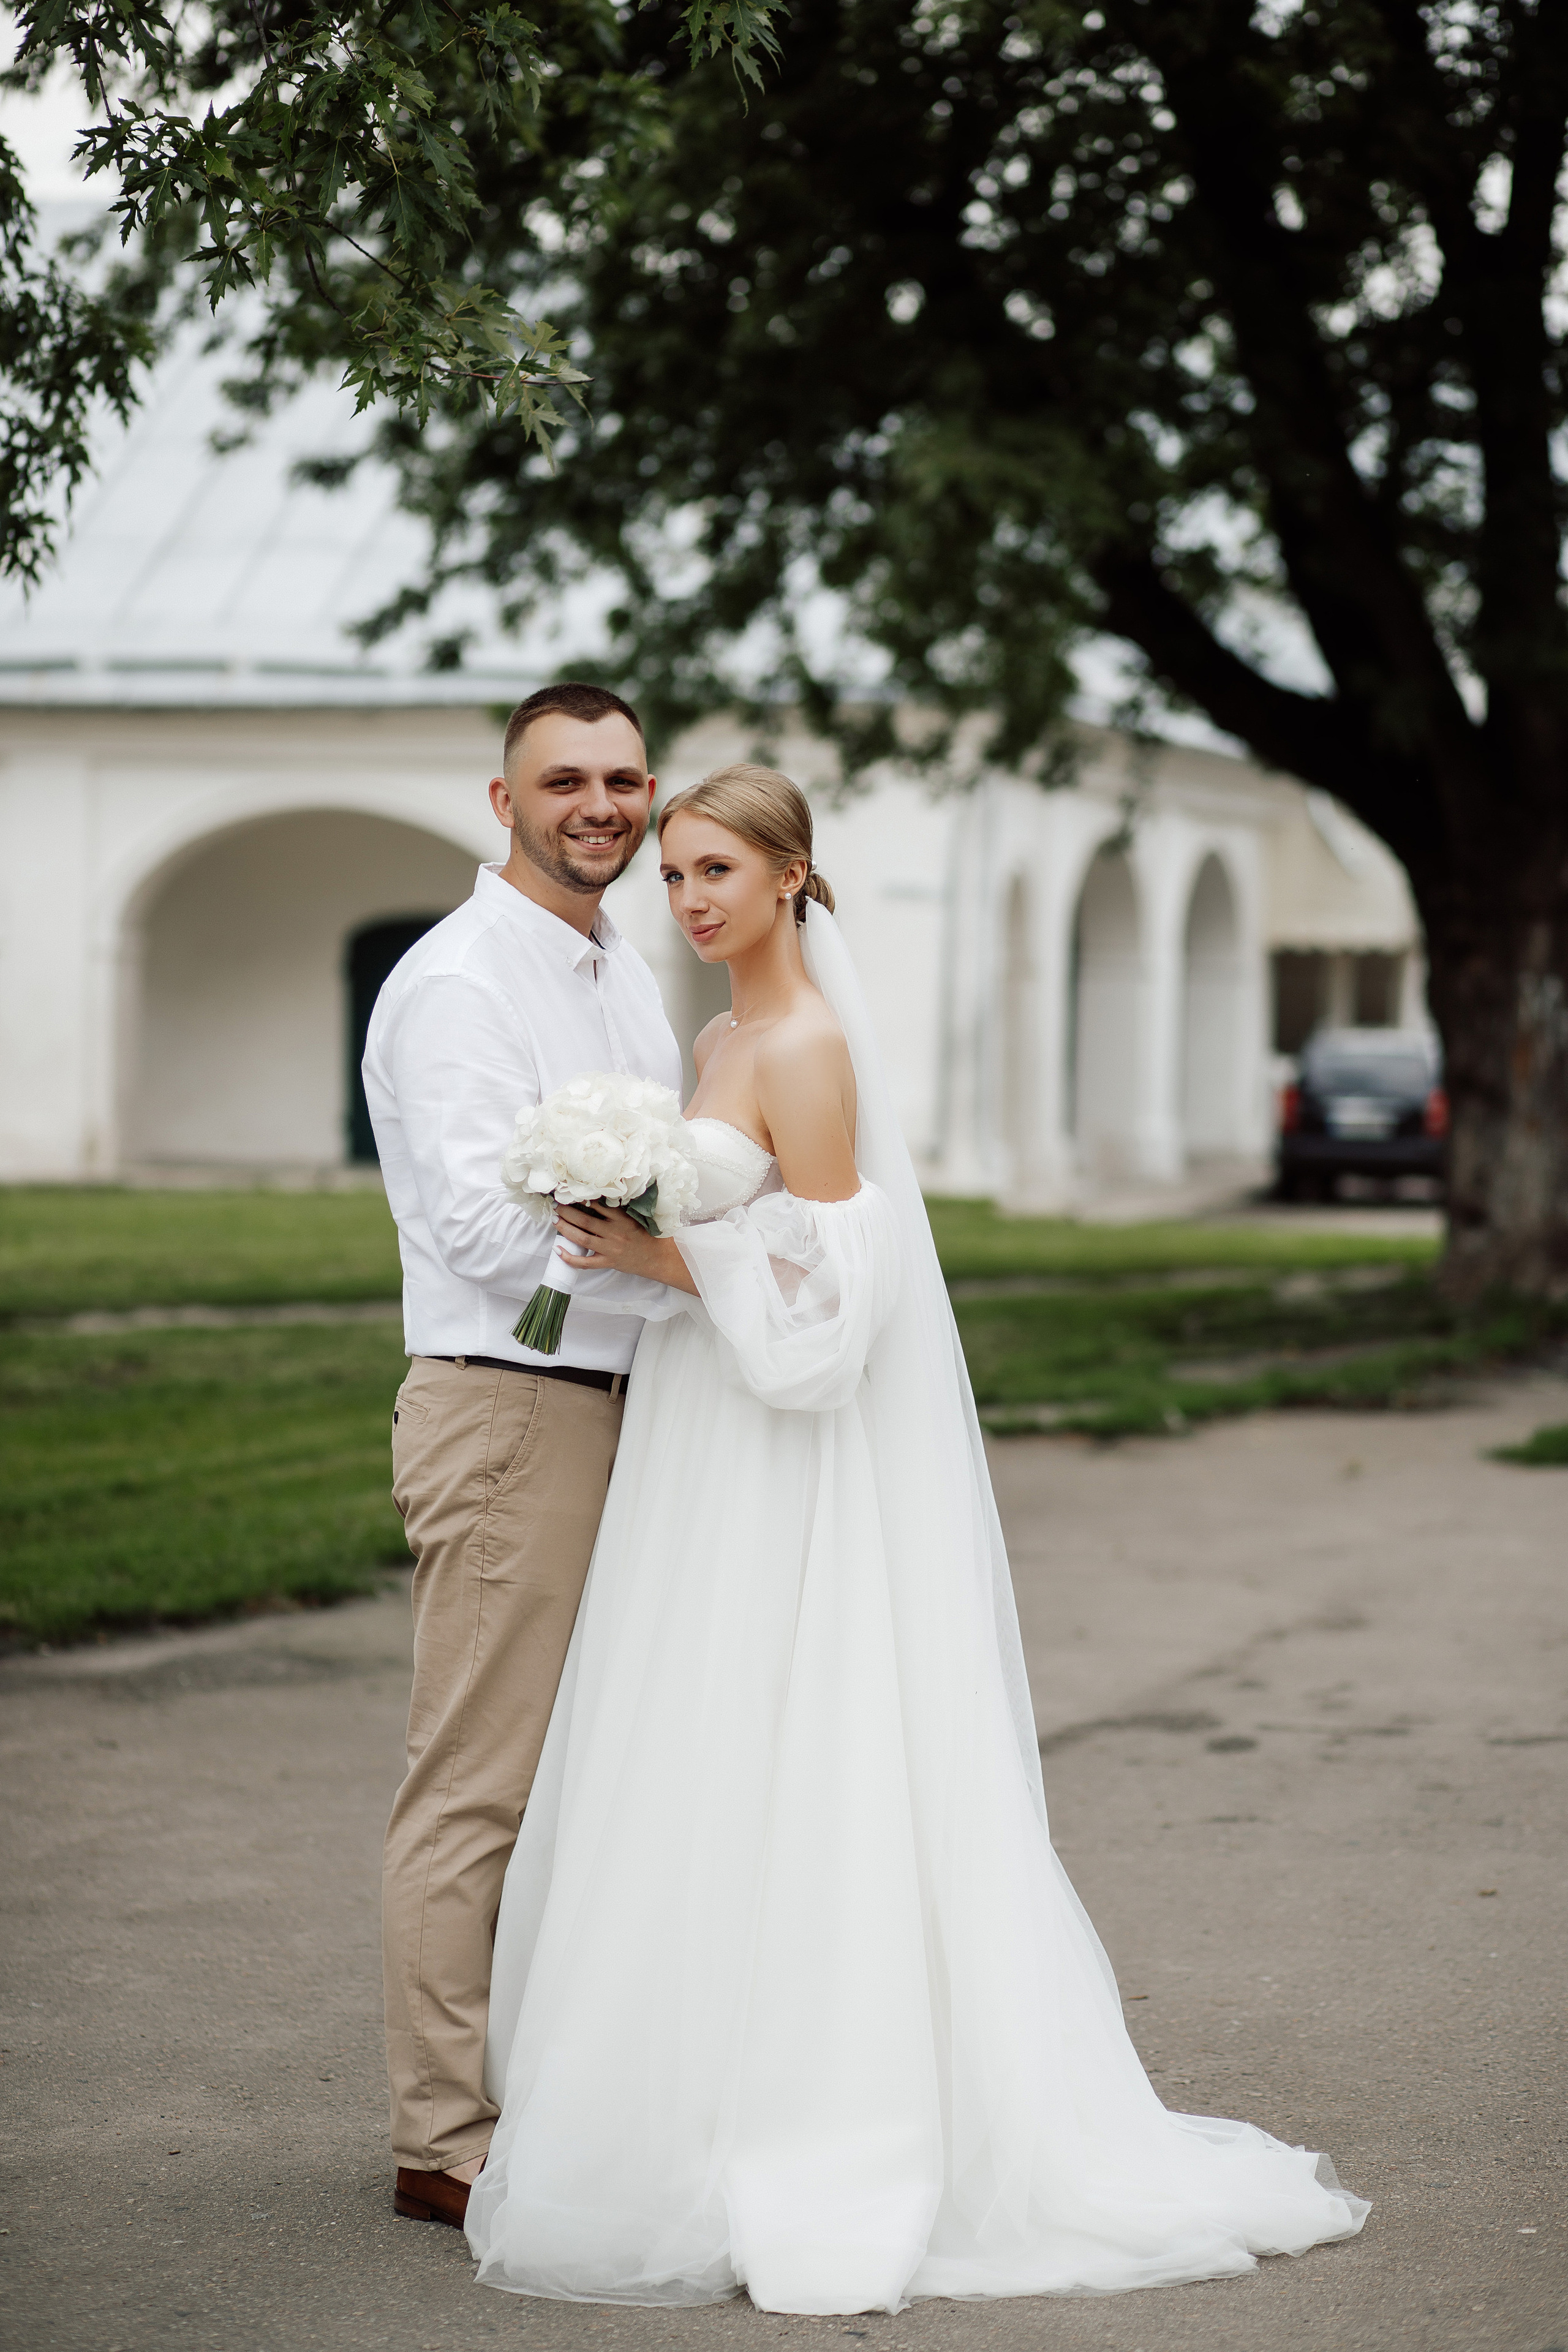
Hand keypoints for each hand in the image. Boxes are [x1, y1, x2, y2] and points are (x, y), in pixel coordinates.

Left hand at [554, 1202, 696, 1293]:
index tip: (572, 1191)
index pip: (599, 1205)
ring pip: (582, 1239)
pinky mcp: (608, 1262)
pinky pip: (586, 1263)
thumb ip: (621, 1209)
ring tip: (555, 1220)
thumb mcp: (638, 1217)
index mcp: (623, 1220)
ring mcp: (610, 1249)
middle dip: (568, 1212)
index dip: (583, 1198)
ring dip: (566, 1229)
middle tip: (556, 1205)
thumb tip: (603, 1195)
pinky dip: (570, 1258)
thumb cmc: (650, 1235)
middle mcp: (615, 1234)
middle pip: (585, 1221)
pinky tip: (558, 1251)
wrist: (659, 1258)